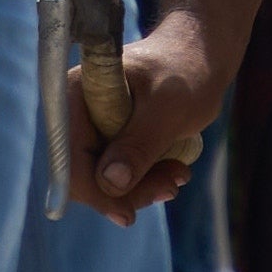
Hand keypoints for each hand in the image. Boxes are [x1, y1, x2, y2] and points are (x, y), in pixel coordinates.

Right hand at [73, 5, 231, 217]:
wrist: (201, 56)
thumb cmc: (187, 71)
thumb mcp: (167, 109)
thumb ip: (139, 143)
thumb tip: (111, 181)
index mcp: (75, 95)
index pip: (69, 158)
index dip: (95, 191)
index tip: (128, 215)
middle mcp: (76, 113)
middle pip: (85, 174)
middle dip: (128, 191)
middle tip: (172, 186)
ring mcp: (91, 126)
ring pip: (104, 180)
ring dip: (143, 187)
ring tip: (179, 175)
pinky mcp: (109, 137)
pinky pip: (118, 174)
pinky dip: (146, 179)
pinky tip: (174, 169)